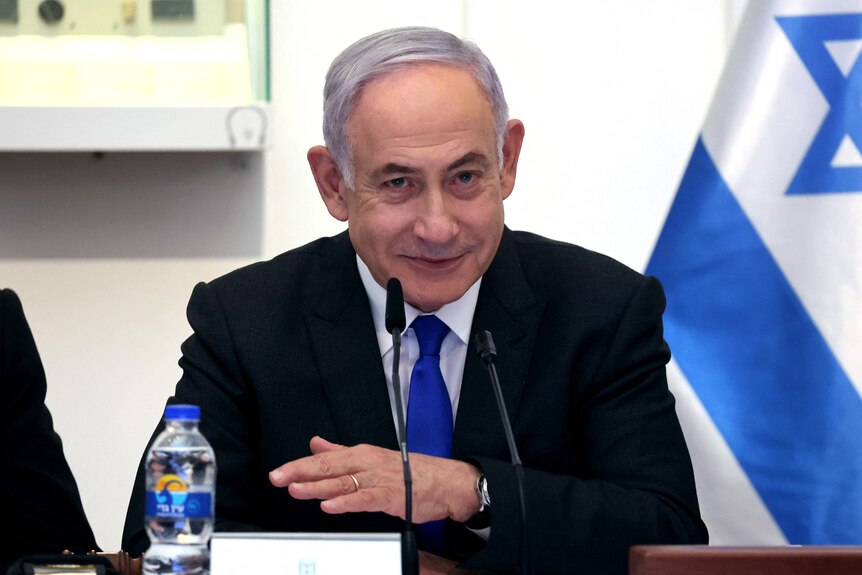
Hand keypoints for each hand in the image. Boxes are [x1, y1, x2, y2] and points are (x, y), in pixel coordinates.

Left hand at [269, 436, 481, 522]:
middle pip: (329, 467)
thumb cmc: (410, 471)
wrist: (446, 482)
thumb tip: (315, 443)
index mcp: (361, 454)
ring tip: (296, 490)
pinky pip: (365, 499)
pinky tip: (330, 505)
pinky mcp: (391, 496)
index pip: (324, 459)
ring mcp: (378, 479)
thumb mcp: (371, 457)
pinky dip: (347, 502)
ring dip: (318, 486)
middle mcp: (367, 463)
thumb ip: (340, 452)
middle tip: (278, 478)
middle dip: (301, 472)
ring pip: (343, 482)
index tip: (278, 472)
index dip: (299, 465)